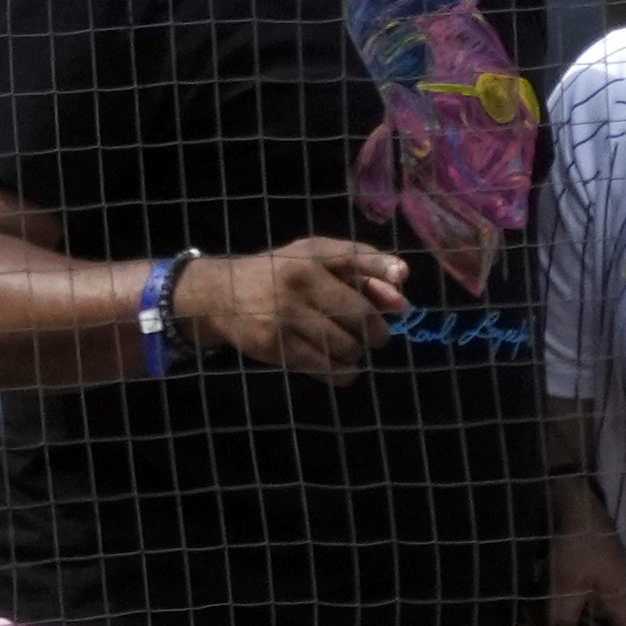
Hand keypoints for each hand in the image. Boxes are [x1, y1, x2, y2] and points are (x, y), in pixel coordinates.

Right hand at [178, 236, 410, 379]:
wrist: (222, 295)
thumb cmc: (282, 273)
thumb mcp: (316, 260)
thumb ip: (362, 276)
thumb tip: (403, 305)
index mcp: (312, 254)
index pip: (353, 255)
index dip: (381, 266)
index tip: (402, 276)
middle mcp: (299, 281)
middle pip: (358, 314)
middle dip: (377, 331)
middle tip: (376, 335)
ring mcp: (285, 315)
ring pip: (344, 345)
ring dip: (358, 353)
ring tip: (352, 348)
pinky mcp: (274, 346)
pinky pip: (322, 366)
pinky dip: (341, 372)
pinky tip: (341, 367)